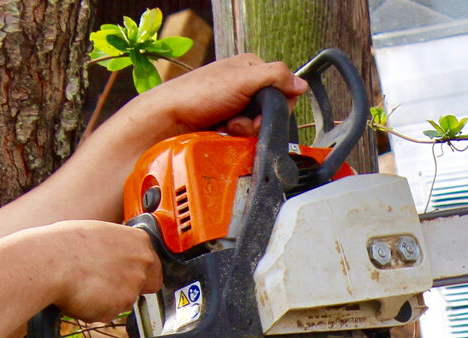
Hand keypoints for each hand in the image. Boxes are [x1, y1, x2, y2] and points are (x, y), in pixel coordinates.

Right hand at [36, 220, 162, 322]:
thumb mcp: (97, 234)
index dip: (137, 272)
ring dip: (109, 299)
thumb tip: (115, 255)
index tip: (123, 274)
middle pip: (145, 285)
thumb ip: (116, 247)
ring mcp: (134, 285)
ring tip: (85, 286)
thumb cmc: (64, 244)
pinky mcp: (121, 305)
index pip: (153, 265)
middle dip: (127, 287)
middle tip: (103, 283)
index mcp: (139, 240)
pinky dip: (97, 309)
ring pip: (125, 300)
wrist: (50, 263)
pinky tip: (82, 296)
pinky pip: (110, 312)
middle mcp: (143, 262)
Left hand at [115, 53, 308, 143]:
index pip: (283, 88)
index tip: (259, 110)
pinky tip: (222, 134)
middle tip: (239, 120)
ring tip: (227, 128)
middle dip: (257, 121)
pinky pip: (245, 138)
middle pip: (271, 111)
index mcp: (250, 68)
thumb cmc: (195, 94)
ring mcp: (235, 107)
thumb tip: (300, 84)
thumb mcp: (241, 78)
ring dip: (245, 132)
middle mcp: (244, 86)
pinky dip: (235, 138)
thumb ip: (275, 77)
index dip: (276, 104)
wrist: (167, 121)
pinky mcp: (227, 126)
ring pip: (258, 127)